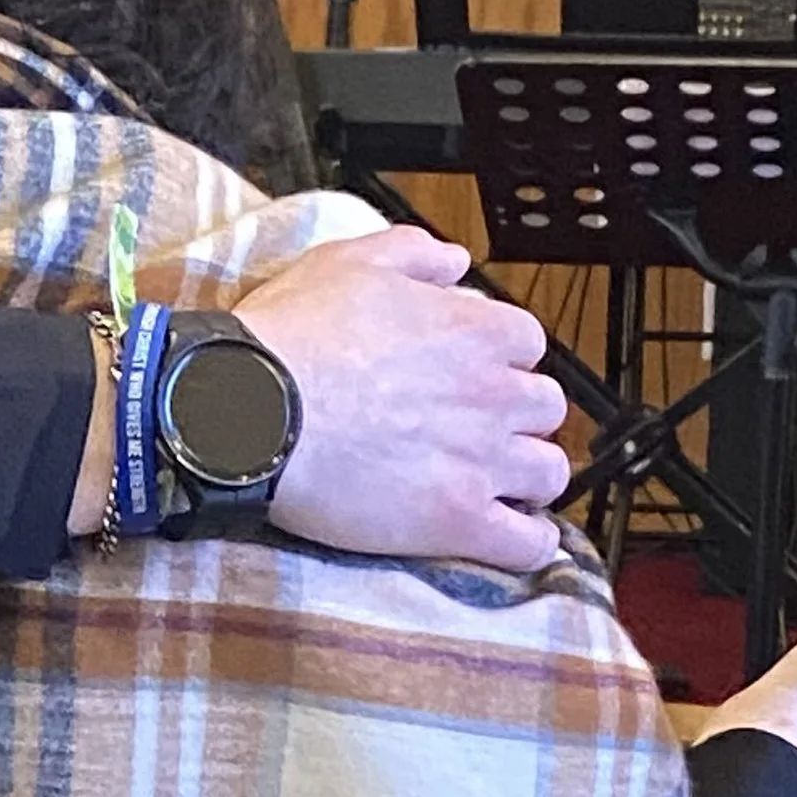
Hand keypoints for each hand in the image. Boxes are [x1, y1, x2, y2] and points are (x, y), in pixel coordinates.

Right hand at [235, 227, 568, 569]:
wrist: (248, 412)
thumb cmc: (291, 339)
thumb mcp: (347, 262)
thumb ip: (413, 253)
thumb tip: (456, 261)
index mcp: (474, 330)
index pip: (527, 343)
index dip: (500, 359)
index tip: (472, 372)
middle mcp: (492, 393)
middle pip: (545, 408)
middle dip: (519, 417)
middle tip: (480, 429)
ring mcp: (481, 460)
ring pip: (548, 473)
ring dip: (530, 478)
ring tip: (501, 486)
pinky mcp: (458, 519)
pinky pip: (527, 543)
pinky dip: (528, 542)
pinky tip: (508, 536)